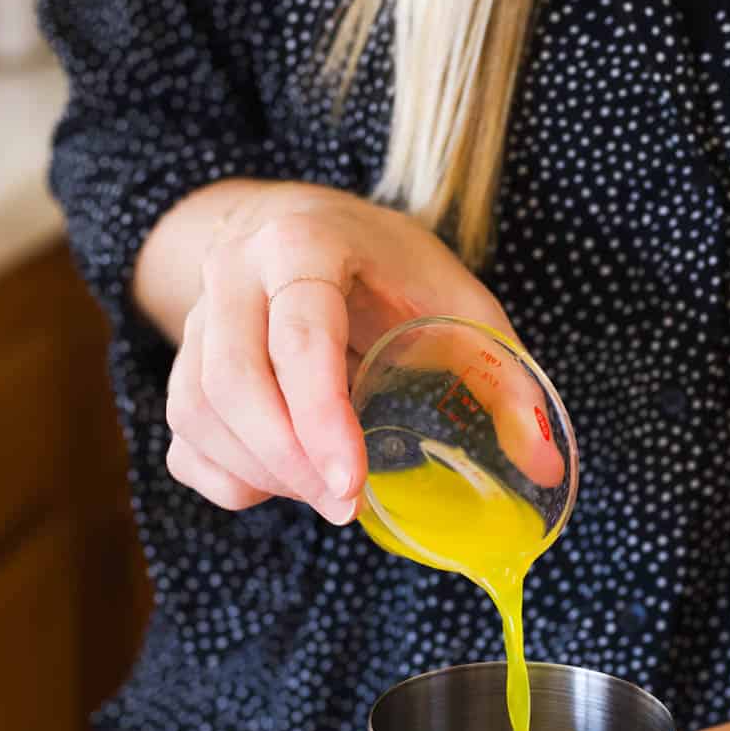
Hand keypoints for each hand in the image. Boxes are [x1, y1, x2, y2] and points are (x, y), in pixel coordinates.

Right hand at [159, 182, 512, 522]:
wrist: (301, 224)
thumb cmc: (389, 268)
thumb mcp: (460, 301)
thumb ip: (504, 378)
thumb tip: (546, 463)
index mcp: (302, 244)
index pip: (297, 334)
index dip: (320, 417)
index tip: (352, 485)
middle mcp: (232, 273)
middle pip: (228, 381)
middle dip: (288, 459)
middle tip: (347, 505)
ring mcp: (195, 318)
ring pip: (195, 412)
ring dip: (261, 473)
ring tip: (327, 495)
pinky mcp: (182, 362)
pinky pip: (183, 437)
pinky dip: (229, 478)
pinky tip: (283, 488)